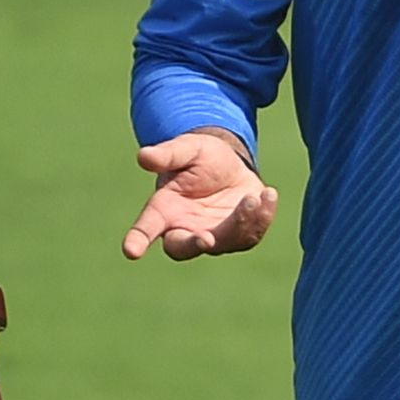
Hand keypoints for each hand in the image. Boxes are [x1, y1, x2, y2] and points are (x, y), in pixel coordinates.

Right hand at [121, 133, 278, 262]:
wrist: (231, 163)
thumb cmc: (200, 156)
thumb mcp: (187, 149)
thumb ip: (168, 155)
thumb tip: (143, 156)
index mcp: (164, 210)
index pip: (146, 228)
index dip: (137, 240)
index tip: (130, 251)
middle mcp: (185, 228)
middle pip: (182, 248)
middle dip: (194, 245)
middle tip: (206, 238)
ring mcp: (213, 236)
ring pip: (223, 242)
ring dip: (238, 223)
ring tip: (251, 197)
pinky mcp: (240, 236)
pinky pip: (250, 234)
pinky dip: (261, 217)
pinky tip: (268, 194)